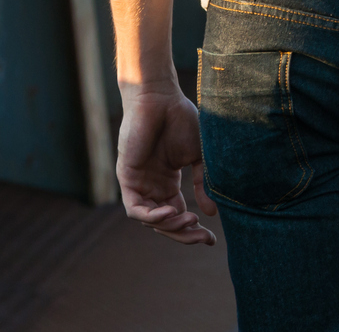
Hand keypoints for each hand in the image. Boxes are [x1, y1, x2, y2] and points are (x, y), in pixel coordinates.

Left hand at [117, 88, 216, 245]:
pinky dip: (151, 216)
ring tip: (190, 220)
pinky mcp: (127, 179)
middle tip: (203, 238)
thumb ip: (203, 184)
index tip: (211, 239)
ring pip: (150, 221)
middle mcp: (152, 187)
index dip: (193, 230)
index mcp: (168, 183)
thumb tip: (212, 212)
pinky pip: (135, 209)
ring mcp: (139, 184)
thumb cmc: (181, 120)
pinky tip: (169, 212)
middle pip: (165, 224)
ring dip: (170, 226)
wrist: (161, 98)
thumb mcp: (198, 156)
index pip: (178, 215)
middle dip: (183, 233)